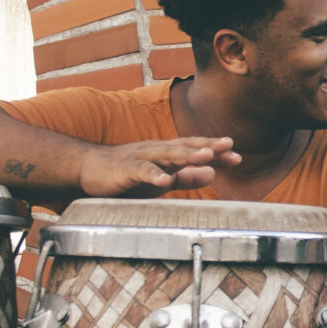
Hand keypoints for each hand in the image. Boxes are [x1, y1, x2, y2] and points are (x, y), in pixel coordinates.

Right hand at [78, 137, 237, 195]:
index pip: (195, 149)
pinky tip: (164, 181)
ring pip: (167, 154)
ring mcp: (141, 158)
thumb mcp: (162, 178)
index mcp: (167, 153)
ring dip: (187, 155)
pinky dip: (153, 175)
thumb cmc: (127, 175)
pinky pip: (141, 171)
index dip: (216, 152)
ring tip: (207, 157)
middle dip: (208, 147)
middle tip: (229, 146)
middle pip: (186, 147)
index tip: (238, 157)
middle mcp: (157, 151)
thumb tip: (212, 172)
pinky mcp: (124, 169)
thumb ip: (186, 177)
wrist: (88, 169)